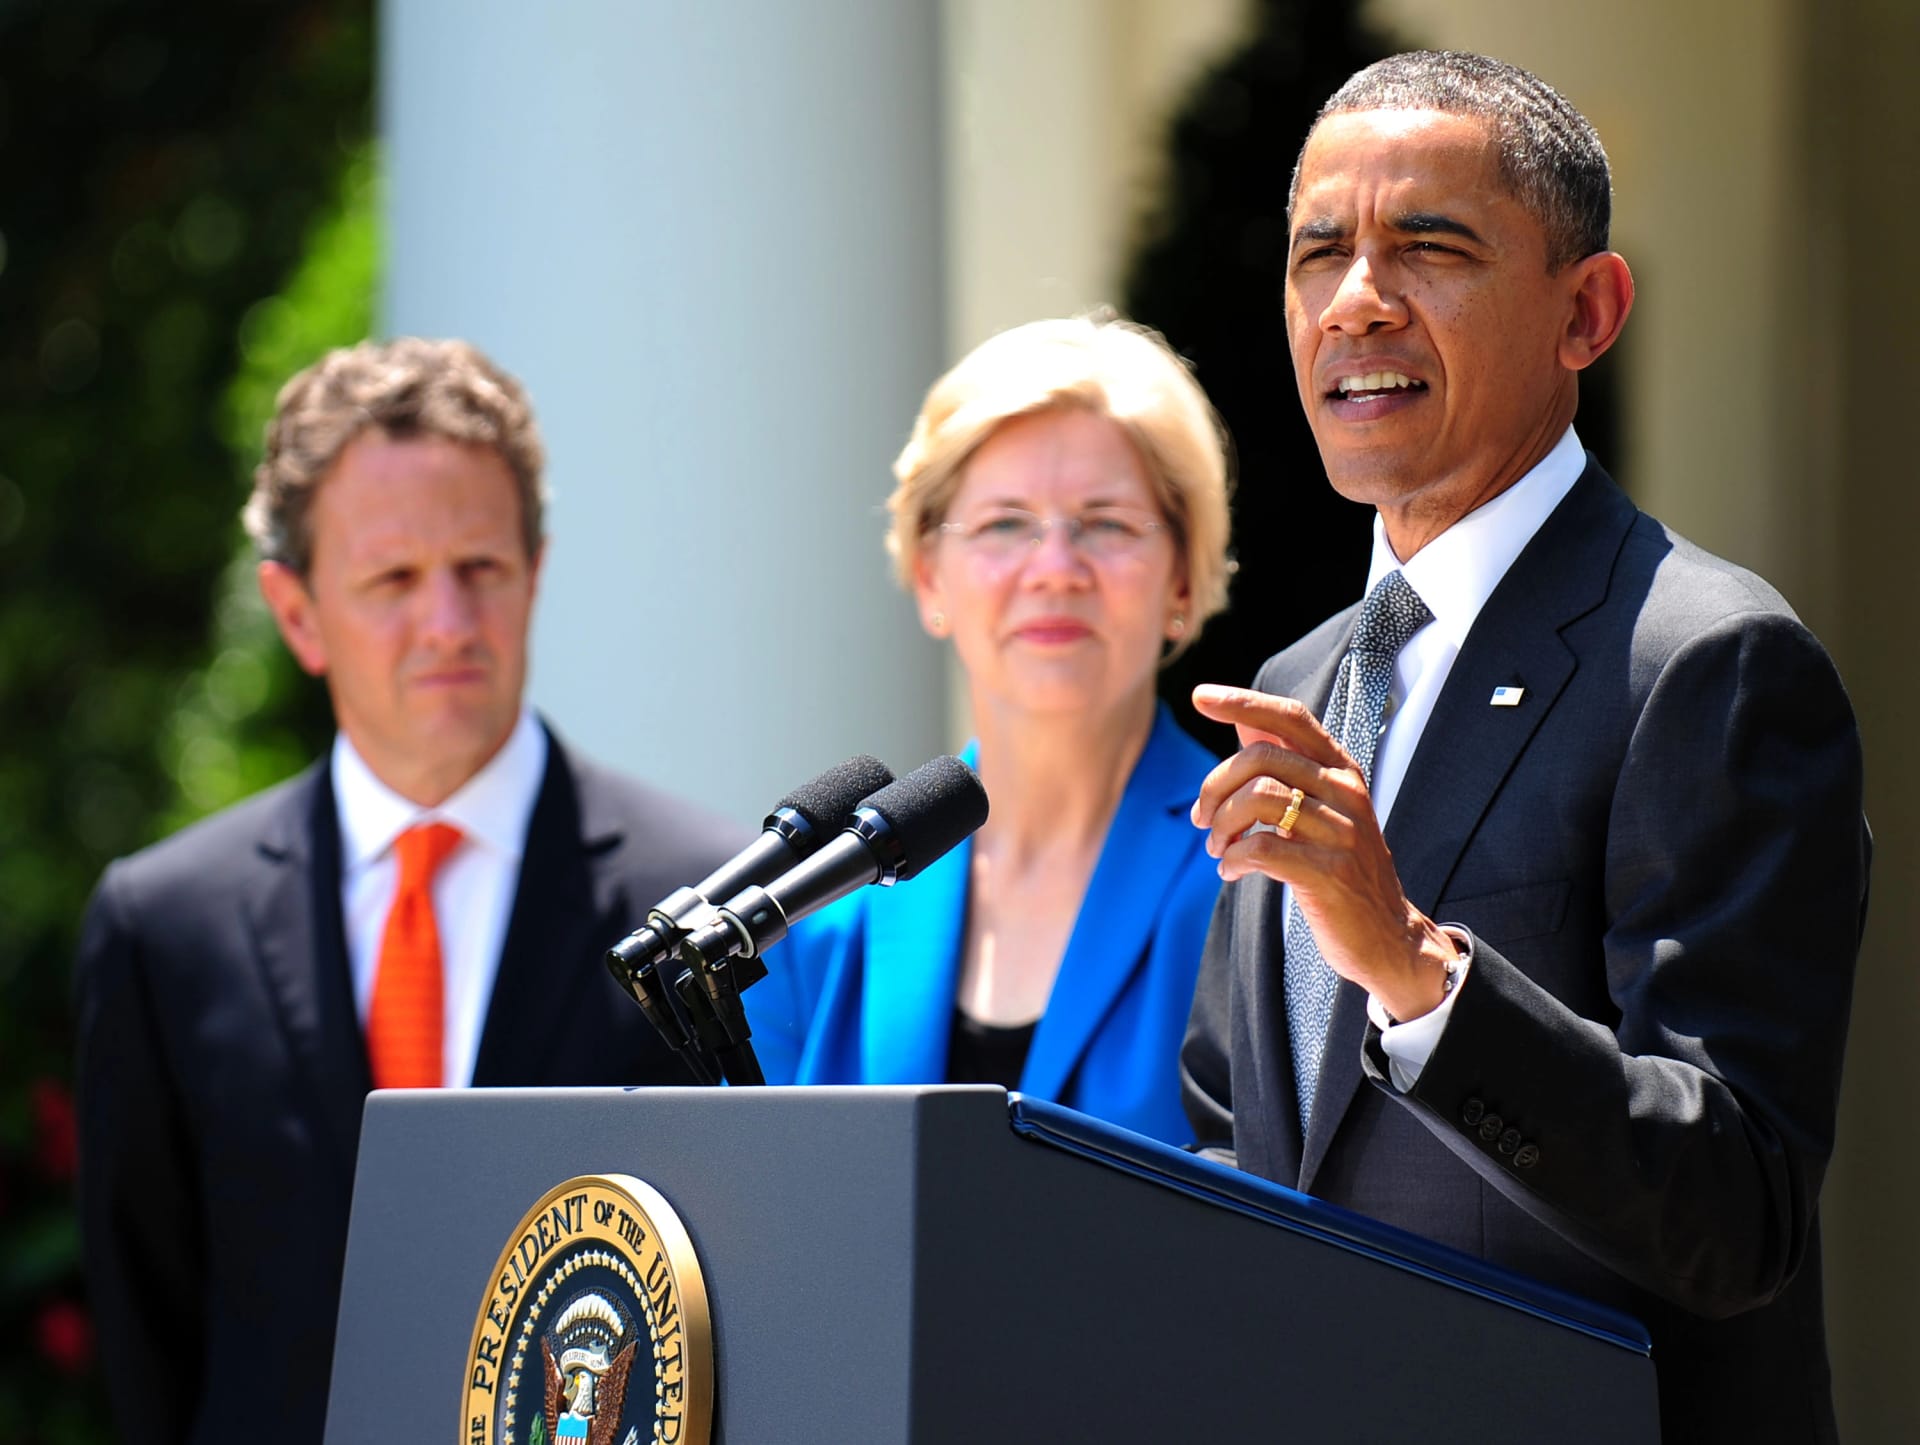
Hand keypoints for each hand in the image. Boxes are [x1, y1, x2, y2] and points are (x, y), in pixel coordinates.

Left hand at [1190, 683, 1458, 1020]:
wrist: (1388, 936)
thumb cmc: (1342, 867)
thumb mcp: (1322, 807)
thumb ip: (1285, 764)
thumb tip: (1242, 719)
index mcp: (1341, 770)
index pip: (1291, 719)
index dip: (1244, 702)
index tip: (1201, 697)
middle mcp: (1345, 792)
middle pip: (1262, 758)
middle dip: (1216, 786)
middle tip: (1202, 819)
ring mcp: (1341, 832)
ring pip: (1258, 798)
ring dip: (1220, 825)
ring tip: (1218, 848)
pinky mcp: (1329, 873)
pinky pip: (1261, 848)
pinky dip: (1233, 859)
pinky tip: (1231, 871)